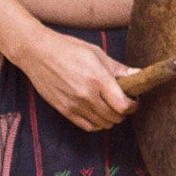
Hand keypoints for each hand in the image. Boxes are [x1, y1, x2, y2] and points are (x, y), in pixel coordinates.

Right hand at [22, 30, 138, 132]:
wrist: (37, 53)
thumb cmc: (67, 48)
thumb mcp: (96, 53)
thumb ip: (118, 68)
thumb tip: (138, 74)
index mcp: (97, 79)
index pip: (123, 105)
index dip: (133, 105)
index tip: (134, 100)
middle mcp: (86, 95)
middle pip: (115, 117)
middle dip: (124, 112)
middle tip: (123, 102)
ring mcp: (74, 105)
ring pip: (103, 124)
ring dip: (111, 118)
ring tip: (110, 106)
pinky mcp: (64, 110)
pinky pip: (87, 126)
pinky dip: (97, 123)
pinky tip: (97, 113)